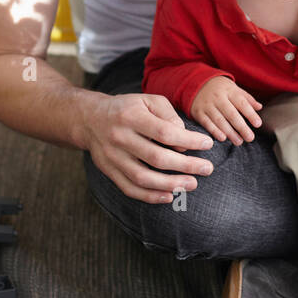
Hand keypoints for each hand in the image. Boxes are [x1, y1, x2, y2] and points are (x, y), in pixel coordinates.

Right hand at [80, 91, 214, 203]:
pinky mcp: (109, 171)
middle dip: (185, 165)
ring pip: (143, 178)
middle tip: (207, 169)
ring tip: (192, 184)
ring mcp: (112, 157)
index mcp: (131, 116)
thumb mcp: (147, 100)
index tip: (207, 144)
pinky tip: (169, 196)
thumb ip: (168, 115)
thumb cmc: (128, 108)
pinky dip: (150, 196)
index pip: (164, 132)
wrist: (90, 119)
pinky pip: (130, 189)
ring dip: (170, 184)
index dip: (188, 140)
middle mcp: (119, 137)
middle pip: (156, 157)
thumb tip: (183, 137)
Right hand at [189, 75, 262, 144]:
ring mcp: (207, 105)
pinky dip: (214, 131)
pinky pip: (206, 123)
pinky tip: (223, 138)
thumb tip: (259, 107)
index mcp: (229, 90)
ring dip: (230, 132)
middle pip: (231, 113)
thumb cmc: (220, 89)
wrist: (196, 82)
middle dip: (241, 127)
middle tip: (250, 138)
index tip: (258, 124)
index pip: (242, 103)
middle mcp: (218, 97)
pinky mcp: (198, 112)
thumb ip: (247, 98)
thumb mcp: (234, 88)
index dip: (250, 114)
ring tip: (239, 142)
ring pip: (219, 120)